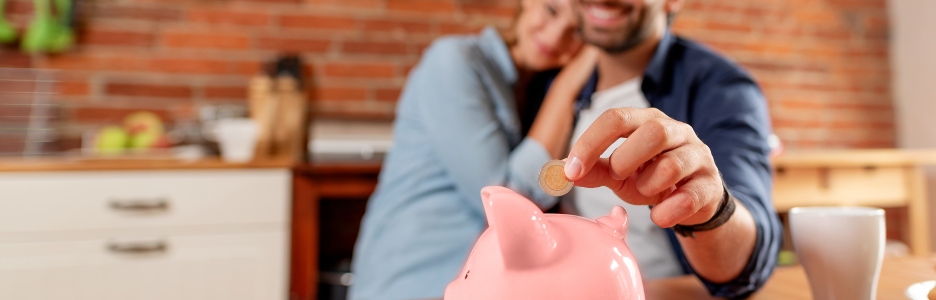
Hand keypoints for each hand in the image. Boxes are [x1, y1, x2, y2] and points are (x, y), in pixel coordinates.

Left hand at [564, 108, 724, 227]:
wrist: (691, 200)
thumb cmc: (651, 177)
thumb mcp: (619, 173)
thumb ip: (594, 169)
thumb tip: (563, 171)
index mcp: (647, 120)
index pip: (616, 118)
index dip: (590, 143)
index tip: (571, 170)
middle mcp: (676, 131)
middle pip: (653, 131)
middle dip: (626, 159)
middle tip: (619, 177)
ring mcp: (697, 156)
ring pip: (672, 164)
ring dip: (648, 186)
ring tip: (645, 193)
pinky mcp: (711, 184)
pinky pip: (690, 196)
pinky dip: (668, 210)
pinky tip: (660, 214)